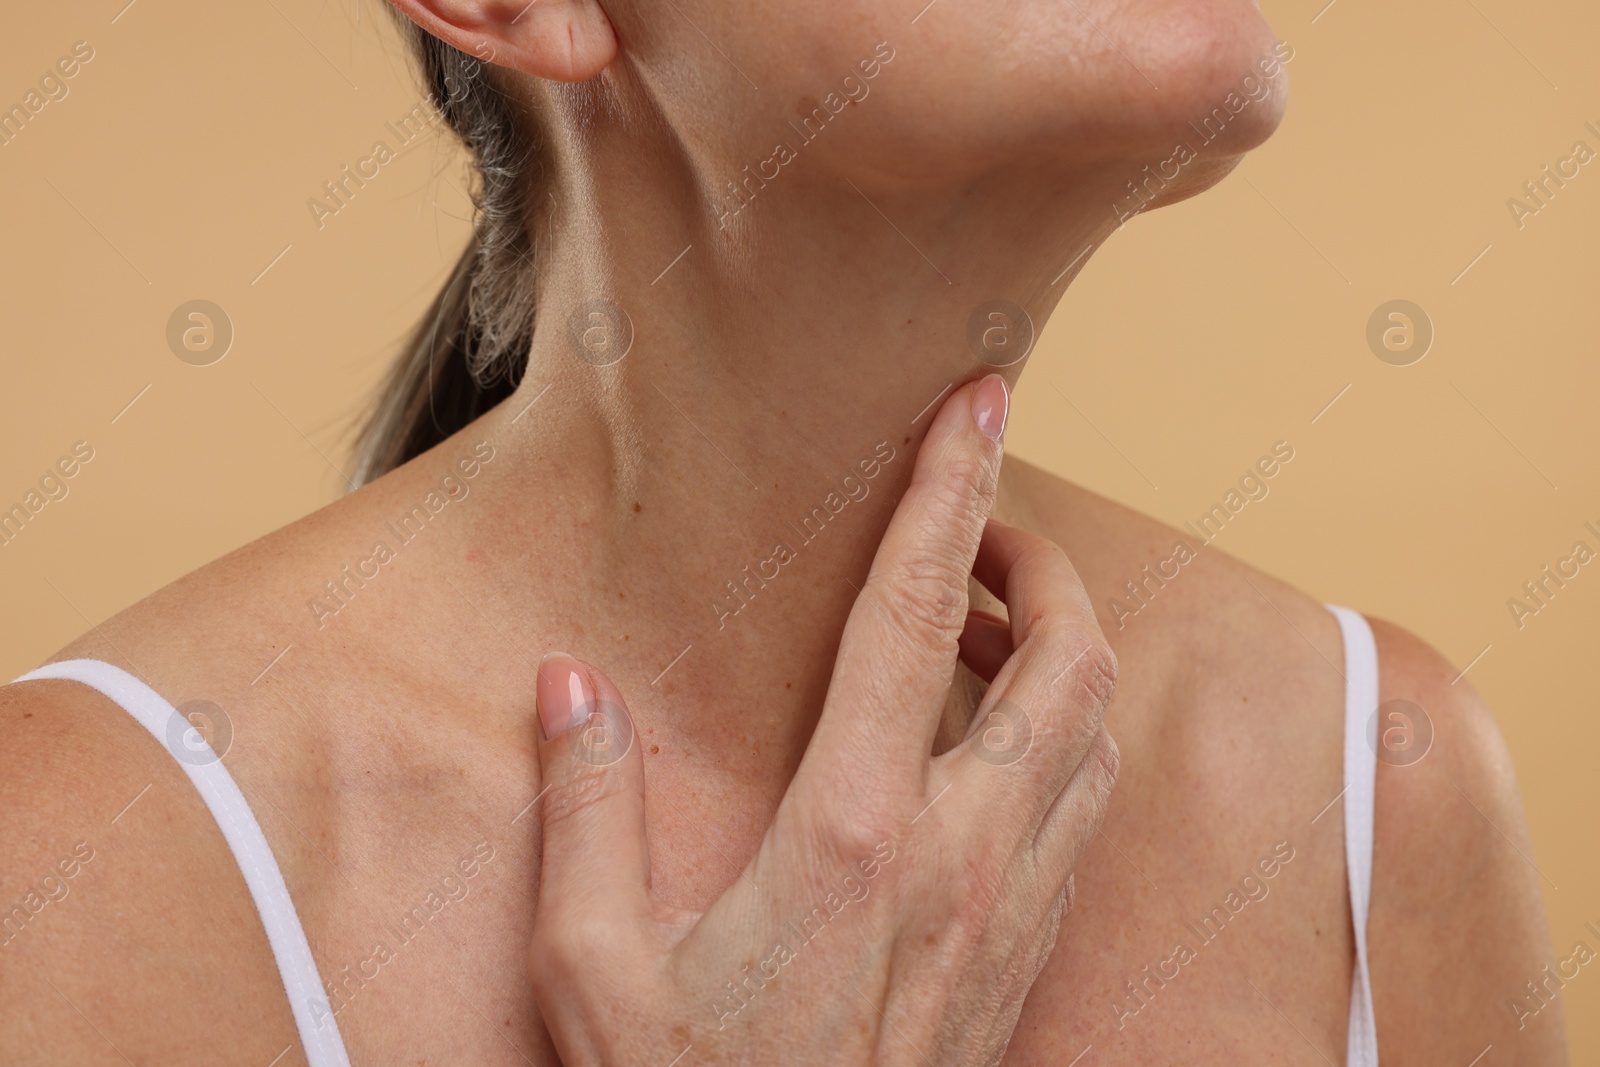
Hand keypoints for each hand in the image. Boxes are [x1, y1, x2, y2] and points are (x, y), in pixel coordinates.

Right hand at [528, 374, 1119, 1066]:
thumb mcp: (593, 968)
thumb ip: (585, 809)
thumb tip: (569, 684)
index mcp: (851, 830)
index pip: (917, 614)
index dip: (952, 492)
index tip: (980, 403)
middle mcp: (961, 854)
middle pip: (1068, 660)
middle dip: (1044, 563)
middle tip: (980, 530)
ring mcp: (1010, 910)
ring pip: (1095, 735)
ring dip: (1065, 651)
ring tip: (986, 623)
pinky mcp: (1025, 958)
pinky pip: (1083, 812)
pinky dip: (1065, 739)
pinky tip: (996, 743)